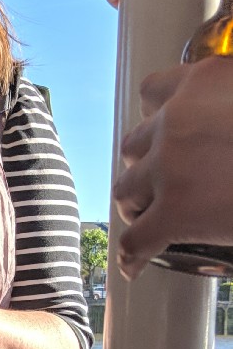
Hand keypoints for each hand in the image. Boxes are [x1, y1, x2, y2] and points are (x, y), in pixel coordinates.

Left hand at [114, 57, 232, 277]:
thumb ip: (230, 99)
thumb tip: (220, 133)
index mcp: (205, 81)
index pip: (153, 92)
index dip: (154, 117)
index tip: (160, 131)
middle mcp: (177, 119)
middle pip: (134, 146)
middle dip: (144, 167)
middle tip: (162, 184)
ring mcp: (170, 167)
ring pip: (125, 191)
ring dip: (135, 206)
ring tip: (149, 220)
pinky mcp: (174, 213)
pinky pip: (135, 240)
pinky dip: (133, 256)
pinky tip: (136, 266)